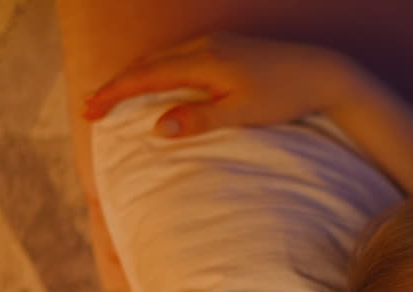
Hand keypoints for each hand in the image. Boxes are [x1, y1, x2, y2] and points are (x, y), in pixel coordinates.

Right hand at [82, 33, 357, 136]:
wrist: (323, 73)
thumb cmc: (285, 97)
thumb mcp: (243, 114)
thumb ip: (200, 119)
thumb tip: (157, 127)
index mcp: (205, 61)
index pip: (146, 76)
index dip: (114, 93)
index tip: (89, 112)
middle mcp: (205, 45)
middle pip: (148, 62)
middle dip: (117, 84)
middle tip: (90, 107)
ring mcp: (216, 42)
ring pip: (163, 57)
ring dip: (136, 75)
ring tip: (113, 96)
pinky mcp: (227, 46)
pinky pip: (180, 55)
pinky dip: (158, 69)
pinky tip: (155, 82)